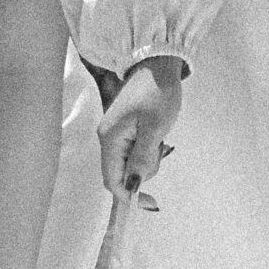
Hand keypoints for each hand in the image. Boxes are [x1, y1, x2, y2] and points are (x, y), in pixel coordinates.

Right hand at [97, 56, 183, 200]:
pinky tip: (157, 136)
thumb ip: (143, 159)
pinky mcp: (124, 128)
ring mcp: (115, 133)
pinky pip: (133, 150)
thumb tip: (133, 186)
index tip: (151, 203)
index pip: (111, 179)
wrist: (159, 64)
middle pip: (121, 173)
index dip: (128, 194)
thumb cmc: (158, 93)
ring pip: (129, 163)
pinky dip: (147, 149)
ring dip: (148, 159)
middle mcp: (107, 138)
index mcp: (110, 139)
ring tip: (161, 138)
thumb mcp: (155, 128)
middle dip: (142, 171)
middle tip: (161, 149)